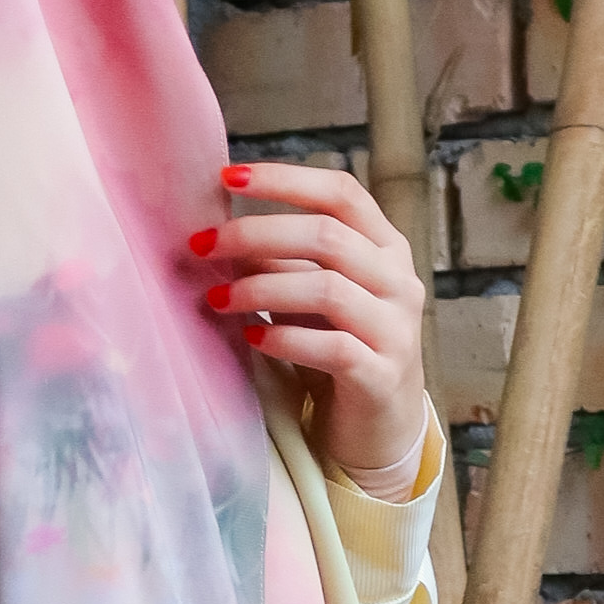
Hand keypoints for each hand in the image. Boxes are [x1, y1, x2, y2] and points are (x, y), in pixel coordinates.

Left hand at [190, 162, 427, 484]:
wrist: (380, 426)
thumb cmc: (340, 347)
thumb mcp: (312, 296)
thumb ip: (283, 260)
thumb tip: (222, 231)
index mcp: (385, 248)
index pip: (341, 194)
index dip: (285, 179)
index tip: (227, 177)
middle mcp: (399, 281)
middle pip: (328, 236)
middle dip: (256, 234)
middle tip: (203, 246)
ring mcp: (397, 329)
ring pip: (328, 289)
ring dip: (262, 288)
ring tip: (218, 298)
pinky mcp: (382, 376)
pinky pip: (332, 348)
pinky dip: (285, 338)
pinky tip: (252, 338)